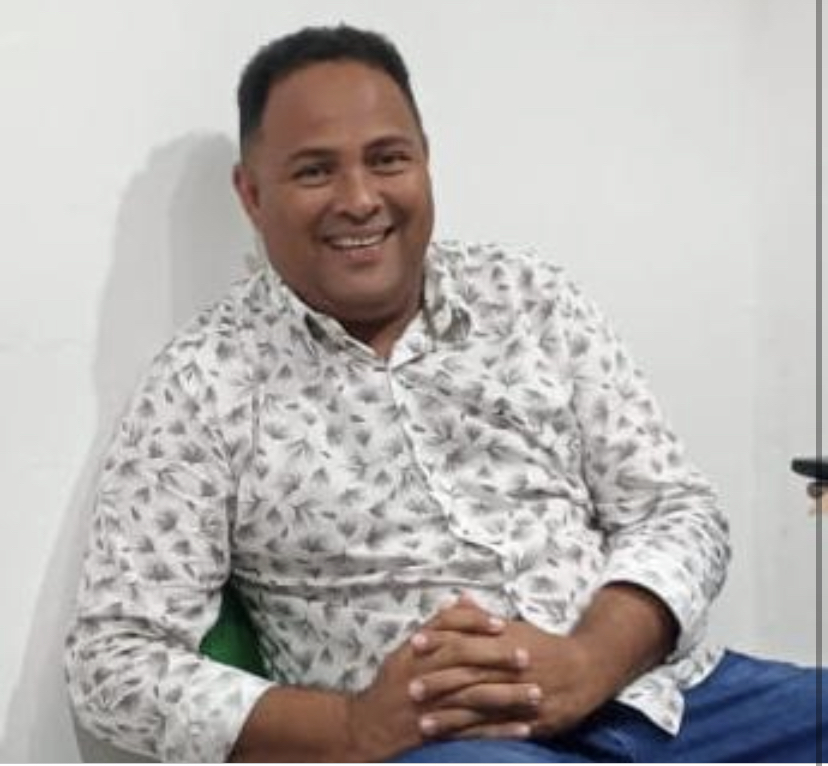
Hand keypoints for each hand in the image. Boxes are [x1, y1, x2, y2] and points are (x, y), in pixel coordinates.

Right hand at [344, 596, 526, 758]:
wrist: (368, 726)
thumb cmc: (392, 684)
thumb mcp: (407, 649)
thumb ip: (437, 626)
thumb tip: (461, 600)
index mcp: (417, 651)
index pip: (448, 627)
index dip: (475, 623)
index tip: (502, 623)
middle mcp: (423, 674)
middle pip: (464, 660)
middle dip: (497, 658)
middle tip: (528, 656)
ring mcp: (430, 705)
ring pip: (473, 697)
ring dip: (507, 696)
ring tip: (535, 694)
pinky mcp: (437, 733)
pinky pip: (472, 731)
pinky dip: (498, 731)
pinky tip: (522, 728)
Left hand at [409, 595, 615, 740]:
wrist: (586, 669)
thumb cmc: (543, 646)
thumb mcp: (514, 626)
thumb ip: (481, 618)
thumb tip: (456, 599)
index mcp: (506, 642)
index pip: (467, 639)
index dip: (440, 641)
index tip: (414, 643)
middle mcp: (511, 669)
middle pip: (470, 675)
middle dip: (439, 683)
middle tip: (410, 689)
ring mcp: (521, 696)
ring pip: (481, 706)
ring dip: (451, 716)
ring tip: (423, 723)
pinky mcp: (530, 721)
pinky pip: (498, 730)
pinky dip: (474, 736)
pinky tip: (454, 740)